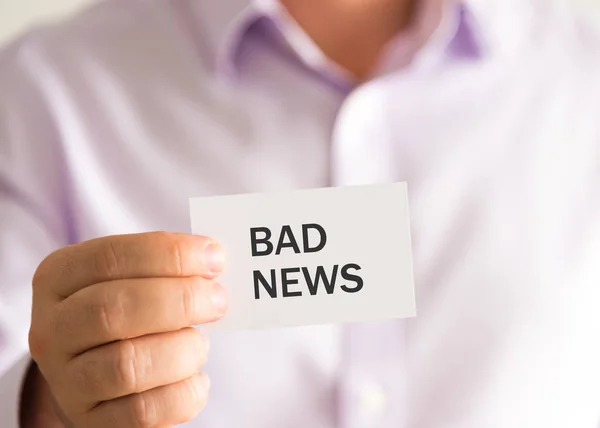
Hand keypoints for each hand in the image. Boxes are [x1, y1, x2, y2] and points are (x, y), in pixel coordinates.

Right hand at [28, 232, 227, 426]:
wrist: (98, 373)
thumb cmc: (127, 311)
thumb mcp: (132, 278)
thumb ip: (164, 266)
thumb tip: (211, 259)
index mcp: (58, 279)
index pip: (109, 258)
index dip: (168, 255)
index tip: (215, 258)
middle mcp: (52, 330)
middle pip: (113, 310)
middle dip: (180, 300)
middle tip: (218, 300)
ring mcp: (67, 381)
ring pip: (127, 365)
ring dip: (182, 350)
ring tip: (200, 344)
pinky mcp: (93, 421)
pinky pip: (144, 411)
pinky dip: (184, 393)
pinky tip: (196, 378)